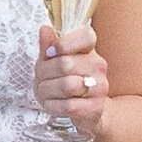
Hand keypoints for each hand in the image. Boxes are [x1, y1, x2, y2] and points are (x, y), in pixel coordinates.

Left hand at [34, 20, 110, 140]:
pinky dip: (52, 106)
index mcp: (90, 50)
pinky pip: (67, 106)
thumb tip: (45, 29)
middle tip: (41, 77)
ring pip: (66, 86)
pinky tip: (53, 104)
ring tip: (46, 91)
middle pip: (65, 64)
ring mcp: (100, 87)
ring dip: (47, 90)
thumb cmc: (65, 81)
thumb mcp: (52, 61)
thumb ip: (48, 45)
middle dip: (44, 72)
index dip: (63, 44)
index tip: (50, 52)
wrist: (84, 111)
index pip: (86, 36)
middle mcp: (98, 66)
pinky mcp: (95, 108)